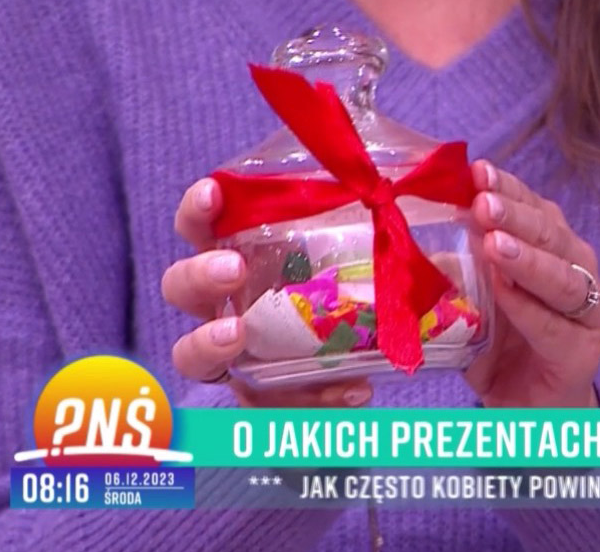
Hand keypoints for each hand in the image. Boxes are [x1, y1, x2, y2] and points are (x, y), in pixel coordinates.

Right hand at [161, 179, 373, 407]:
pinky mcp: (262, 400)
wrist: (369, 358)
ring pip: (192, 353)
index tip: (212, 194)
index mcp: (242, 255)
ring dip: (208, 341)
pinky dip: (311, 399)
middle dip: (198, 274)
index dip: (198, 210)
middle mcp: (225, 303)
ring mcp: (235, 355)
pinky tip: (354, 390)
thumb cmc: (352, 292)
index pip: (202, 227)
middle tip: (233, 269)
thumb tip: (419, 207)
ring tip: (237, 334)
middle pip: (180, 285)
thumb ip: (382, 230)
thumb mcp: (367, 256)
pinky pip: (268, 406)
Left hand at [464, 161, 599, 407]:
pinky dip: (530, 309)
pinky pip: (556, 325)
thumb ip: (453, 272)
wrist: (530, 407)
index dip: (508, 187)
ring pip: (563, 276)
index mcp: (551, 246)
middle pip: (551, 233)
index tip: (477, 170)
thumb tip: (410, 242)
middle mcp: (577, 268)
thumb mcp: (470, 301)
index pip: (533, 207)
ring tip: (495, 243)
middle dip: (515, 215)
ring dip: (527, 258)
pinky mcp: (584, 349)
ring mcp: (588, 309)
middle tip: (482, 202)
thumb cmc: (502, 345)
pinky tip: (507, 294)